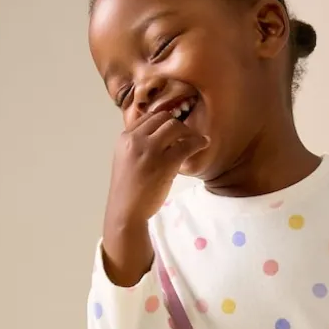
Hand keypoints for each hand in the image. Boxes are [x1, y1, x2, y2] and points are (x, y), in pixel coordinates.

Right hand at [105, 109, 208, 227]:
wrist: (126, 211)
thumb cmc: (128, 191)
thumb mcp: (126, 161)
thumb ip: (138, 147)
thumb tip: (160, 138)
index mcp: (125, 138)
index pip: (148, 117)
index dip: (164, 121)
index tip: (174, 130)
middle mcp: (136, 140)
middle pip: (163, 118)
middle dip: (177, 124)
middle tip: (187, 135)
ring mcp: (150, 150)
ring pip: (175, 127)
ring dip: (189, 132)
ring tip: (196, 140)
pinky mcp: (165, 163)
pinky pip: (186, 145)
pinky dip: (198, 142)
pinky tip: (203, 144)